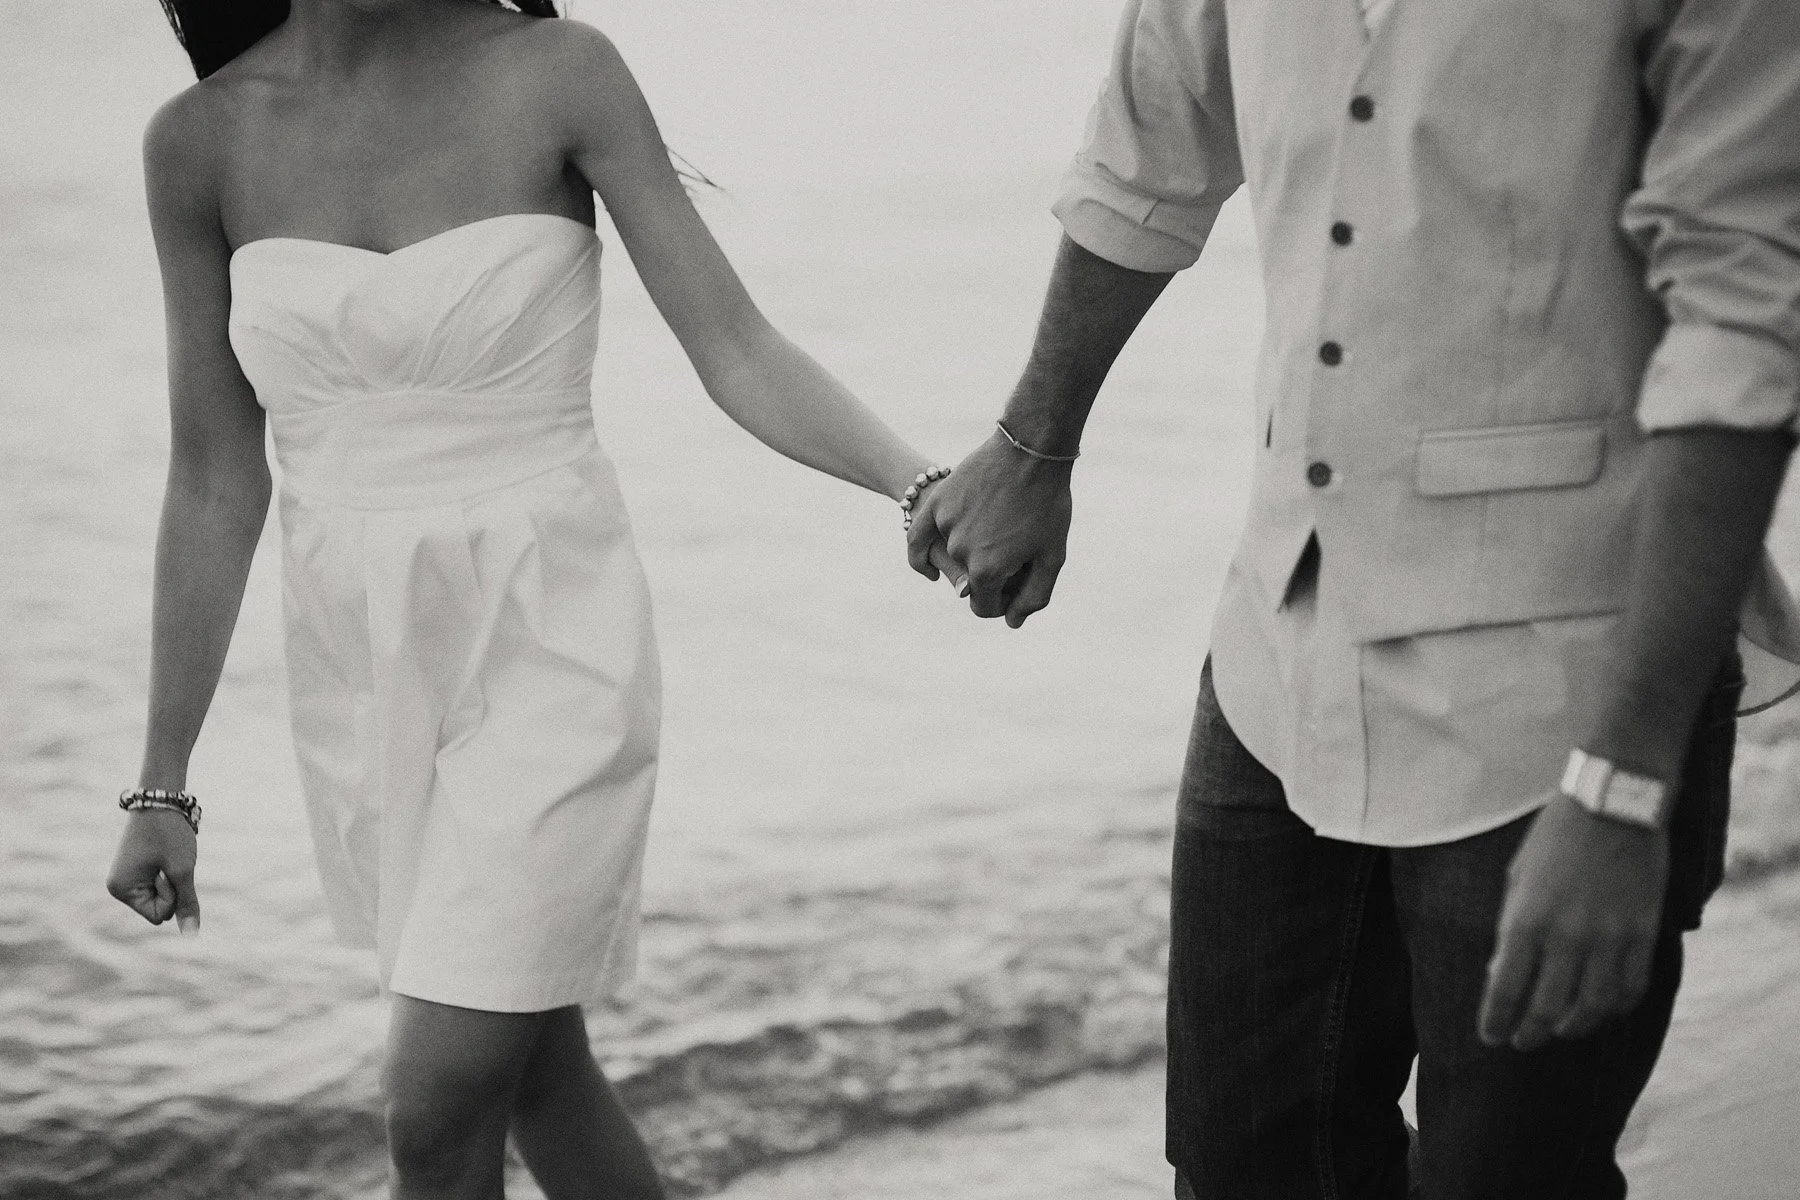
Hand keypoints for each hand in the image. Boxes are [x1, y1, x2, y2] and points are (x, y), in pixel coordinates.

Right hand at [107, 809, 200, 933]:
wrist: (160, 798)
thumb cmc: (169, 833)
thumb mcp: (182, 870)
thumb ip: (187, 903)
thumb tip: (192, 935)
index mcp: (121, 890)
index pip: (158, 916)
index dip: (173, 895)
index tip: (167, 868)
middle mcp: (119, 887)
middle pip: (160, 909)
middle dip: (173, 889)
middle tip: (168, 859)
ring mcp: (127, 878)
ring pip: (163, 897)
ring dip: (173, 879)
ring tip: (165, 854)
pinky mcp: (137, 870)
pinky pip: (162, 885)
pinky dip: (170, 873)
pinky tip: (164, 853)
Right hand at [905, 431, 1073, 626]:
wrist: (1031, 450)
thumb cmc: (1047, 504)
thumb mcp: (1052, 556)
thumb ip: (1034, 596)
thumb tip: (1011, 622)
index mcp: (988, 571)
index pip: (986, 606)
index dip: (1004, 601)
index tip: (1018, 583)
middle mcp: (961, 553)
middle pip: (972, 582)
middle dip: (993, 574)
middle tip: (1017, 549)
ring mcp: (946, 527)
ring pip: (954, 557)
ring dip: (972, 552)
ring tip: (1000, 528)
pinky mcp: (938, 504)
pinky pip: (920, 538)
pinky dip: (923, 555)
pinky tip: (930, 569)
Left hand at [1477, 793, 1667, 1050]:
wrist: (1613, 803)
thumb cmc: (1555, 837)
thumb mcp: (1517, 878)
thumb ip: (1512, 928)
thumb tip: (1504, 973)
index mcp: (1526, 920)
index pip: (1505, 990)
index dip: (1496, 1020)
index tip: (1491, 1037)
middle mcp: (1567, 937)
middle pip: (1548, 1009)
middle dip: (1530, 1033)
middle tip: (1522, 1043)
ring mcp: (1610, 938)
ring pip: (1593, 1007)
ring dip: (1574, 1027)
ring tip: (1561, 1031)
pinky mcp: (1643, 934)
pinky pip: (1632, 988)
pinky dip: (1616, 1007)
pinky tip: (1604, 1010)